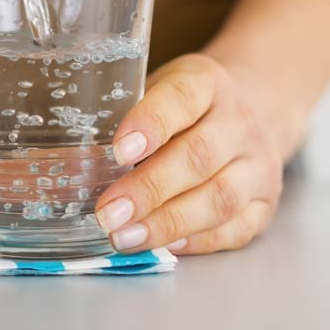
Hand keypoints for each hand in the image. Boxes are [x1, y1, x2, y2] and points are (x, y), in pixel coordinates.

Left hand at [94, 53, 287, 254]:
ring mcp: (258, 164)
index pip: (181, 97)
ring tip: (125, 237)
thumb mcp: (155, 89)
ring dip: (168, 222)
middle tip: (107, 213)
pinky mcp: (265, 203)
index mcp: (206, 82)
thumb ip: (120, 116)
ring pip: (219, 198)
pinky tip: (165, 247)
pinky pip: (234, 228)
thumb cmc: (183, 106)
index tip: (118, 151)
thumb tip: (63, 162)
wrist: (256, 109)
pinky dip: (198, 241)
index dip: (150, 124)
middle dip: (149, 189)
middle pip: (198, 156)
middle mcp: (239, 121)